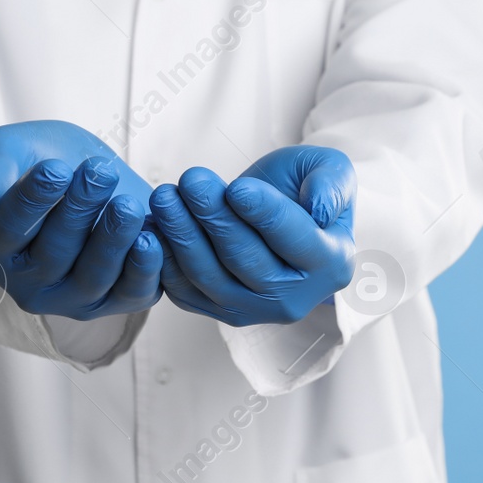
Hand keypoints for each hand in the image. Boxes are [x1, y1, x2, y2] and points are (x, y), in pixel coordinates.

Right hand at [0, 122, 162, 319]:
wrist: (86, 175)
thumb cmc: (40, 161)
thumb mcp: (8, 149)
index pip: (10, 228)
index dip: (34, 199)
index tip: (56, 168)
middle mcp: (26, 281)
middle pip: (54, 253)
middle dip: (79, 210)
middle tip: (99, 172)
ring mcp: (69, 297)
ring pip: (91, 278)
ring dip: (111, 241)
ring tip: (127, 205)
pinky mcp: (112, 301)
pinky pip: (128, 294)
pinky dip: (142, 271)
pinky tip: (150, 239)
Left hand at [151, 146, 356, 325]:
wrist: (278, 211)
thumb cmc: (304, 186)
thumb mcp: (330, 170)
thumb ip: (331, 185)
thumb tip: (319, 210)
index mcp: (331, 264)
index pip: (295, 239)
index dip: (264, 214)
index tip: (237, 188)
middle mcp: (296, 298)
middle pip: (247, 261)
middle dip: (213, 218)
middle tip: (189, 179)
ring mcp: (255, 311)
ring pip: (211, 279)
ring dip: (181, 237)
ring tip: (164, 196)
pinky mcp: (219, 312)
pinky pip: (187, 293)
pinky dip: (165, 263)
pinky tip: (151, 229)